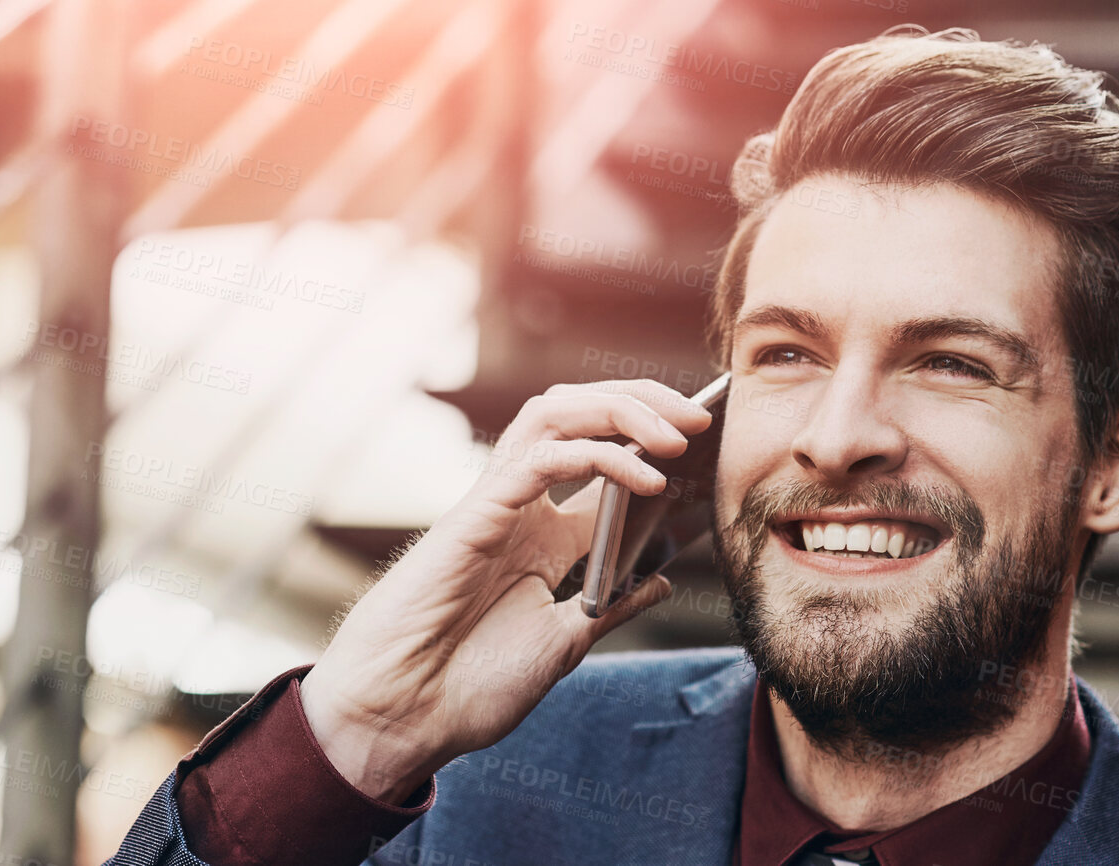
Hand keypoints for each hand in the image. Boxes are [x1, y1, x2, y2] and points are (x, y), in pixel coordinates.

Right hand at [297, 379, 712, 802]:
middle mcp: (521, 508)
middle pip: (581, 415)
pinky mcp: (478, 512)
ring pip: (556, 412)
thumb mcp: (564, 644)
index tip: (712, 447)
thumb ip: (610, 606)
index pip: (603, 462)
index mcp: (542, 537)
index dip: (654, 444)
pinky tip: (643, 475)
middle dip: (643, 402)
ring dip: (621, 409)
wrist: (407, 714)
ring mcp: (498, 504)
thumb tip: (658, 580)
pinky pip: (539, 456)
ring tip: (677, 432)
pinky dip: (597, 454)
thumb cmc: (469, 685)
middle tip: (700, 417)